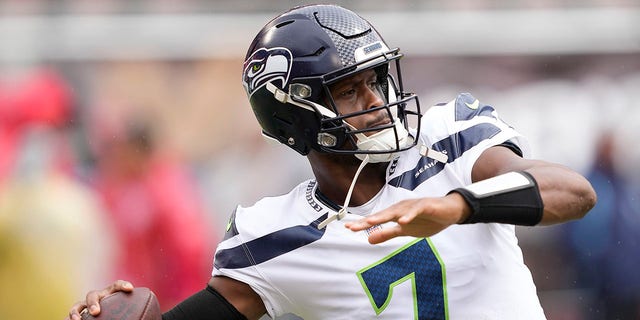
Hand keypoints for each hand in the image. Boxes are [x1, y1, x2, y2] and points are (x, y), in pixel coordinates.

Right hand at [66, 280, 133, 319]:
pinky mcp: (79, 314)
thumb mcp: (131, 314)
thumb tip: (150, 318)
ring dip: (76, 312)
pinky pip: (71, 316)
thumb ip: (138, 313)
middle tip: (96, 312)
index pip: (116, 285)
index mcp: (111, 294)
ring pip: (78, 305)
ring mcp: (86, 306)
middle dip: (94, 302)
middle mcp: (98, 298)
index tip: (130, 289)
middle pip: (93, 294)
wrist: (110, 314)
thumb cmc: (125, 314)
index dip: (122, 285)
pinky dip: (69, 319)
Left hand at [344, 193, 470, 243]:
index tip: (348, 228)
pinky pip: (416, 210)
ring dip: (384, 216)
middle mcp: (401, 208)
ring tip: (372, 222)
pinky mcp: (426, 205)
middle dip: (368, 221)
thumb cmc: (427, 219)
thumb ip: (388, 234)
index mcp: (395, 214)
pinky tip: (402, 221)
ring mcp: (413, 206)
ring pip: (396, 211)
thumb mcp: (405, 231)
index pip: (377, 220)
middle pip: (382, 214)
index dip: (363, 224)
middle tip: (354, 226)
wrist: (450, 212)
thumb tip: (369, 239)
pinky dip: (409, 215)